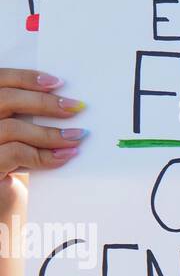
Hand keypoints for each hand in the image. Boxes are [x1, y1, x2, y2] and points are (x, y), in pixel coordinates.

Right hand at [0, 68, 86, 189]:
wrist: (2, 197)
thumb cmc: (12, 161)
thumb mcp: (19, 133)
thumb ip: (27, 115)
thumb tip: (64, 102)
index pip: (0, 80)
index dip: (26, 78)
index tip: (57, 83)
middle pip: (5, 99)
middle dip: (44, 102)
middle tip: (74, 108)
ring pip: (13, 128)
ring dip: (49, 133)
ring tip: (75, 137)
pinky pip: (17, 154)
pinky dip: (44, 155)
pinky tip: (64, 156)